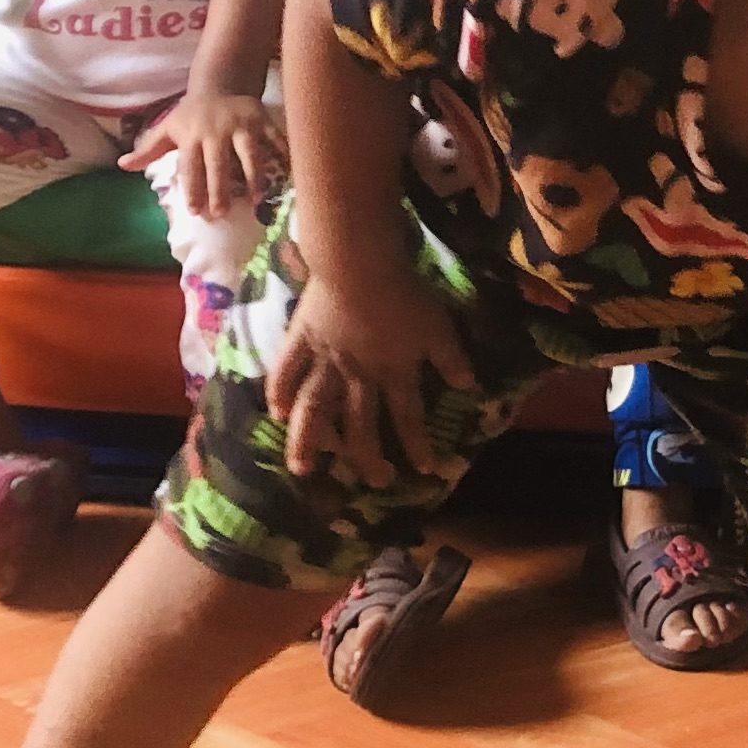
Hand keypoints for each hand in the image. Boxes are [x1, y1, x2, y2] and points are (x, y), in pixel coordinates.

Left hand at [122, 85, 284, 221]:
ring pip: (249, 154)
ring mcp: (242, 125)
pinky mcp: (262, 120)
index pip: (190, 166)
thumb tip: (122, 165)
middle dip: (219, 190)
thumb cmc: (191, 115)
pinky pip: (275, 139)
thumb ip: (148, 150)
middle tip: (221, 213)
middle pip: (218, 165)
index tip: (195, 211)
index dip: (193, 188)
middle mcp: (216, 130)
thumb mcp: (167, 129)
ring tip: (255, 201)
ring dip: (253, 179)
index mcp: (191, 135)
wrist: (218, 84)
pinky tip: (285, 177)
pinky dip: (282, 156)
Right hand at [265, 251, 475, 483]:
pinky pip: (286, 370)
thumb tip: (472, 388)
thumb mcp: (438, 326)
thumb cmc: (403, 293)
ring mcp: (325, 361)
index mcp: (393, 373)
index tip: (426, 470)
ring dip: (308, 441)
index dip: (418, 445)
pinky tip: (275, 412)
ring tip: (302, 468)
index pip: (408, 418)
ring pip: (314, 410)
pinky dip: (278, 391)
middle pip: (359, 426)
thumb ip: (453, 359)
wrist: (359, 265)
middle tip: (373, 482)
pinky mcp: (302, 340)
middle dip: (367, 459)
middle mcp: (357, 377)